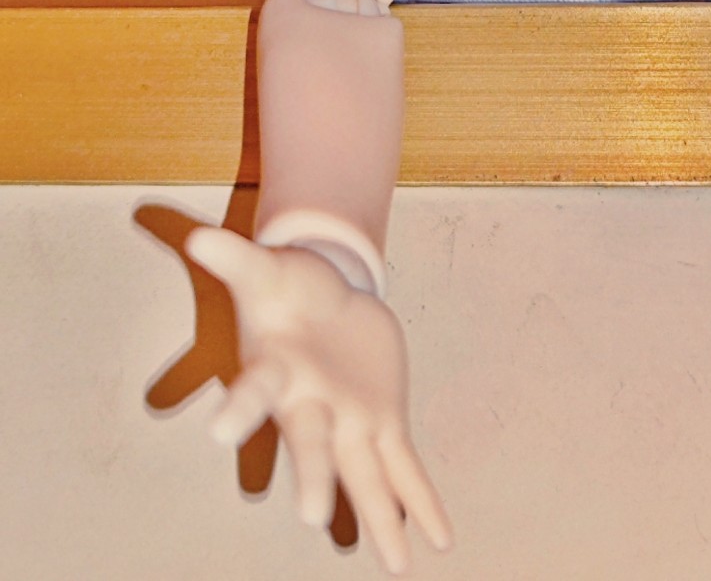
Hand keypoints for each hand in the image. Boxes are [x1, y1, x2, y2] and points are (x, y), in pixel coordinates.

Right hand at [186, 225, 451, 574]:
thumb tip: (198, 234)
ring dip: (378, 516)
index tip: (216, 432)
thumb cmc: (284, 292)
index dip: (237, 409)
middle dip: (310, 475)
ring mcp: (347, 420)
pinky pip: (403, 468)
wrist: (321, 301)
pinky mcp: (382, 421)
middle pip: (308, 442)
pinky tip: (440, 539)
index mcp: (274, 371)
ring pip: (362, 472)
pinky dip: (420, 502)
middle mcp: (309, 406)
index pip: (252, 389)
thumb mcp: (263, 270)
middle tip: (308, 515)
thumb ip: (234, 258)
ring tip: (397, 567)